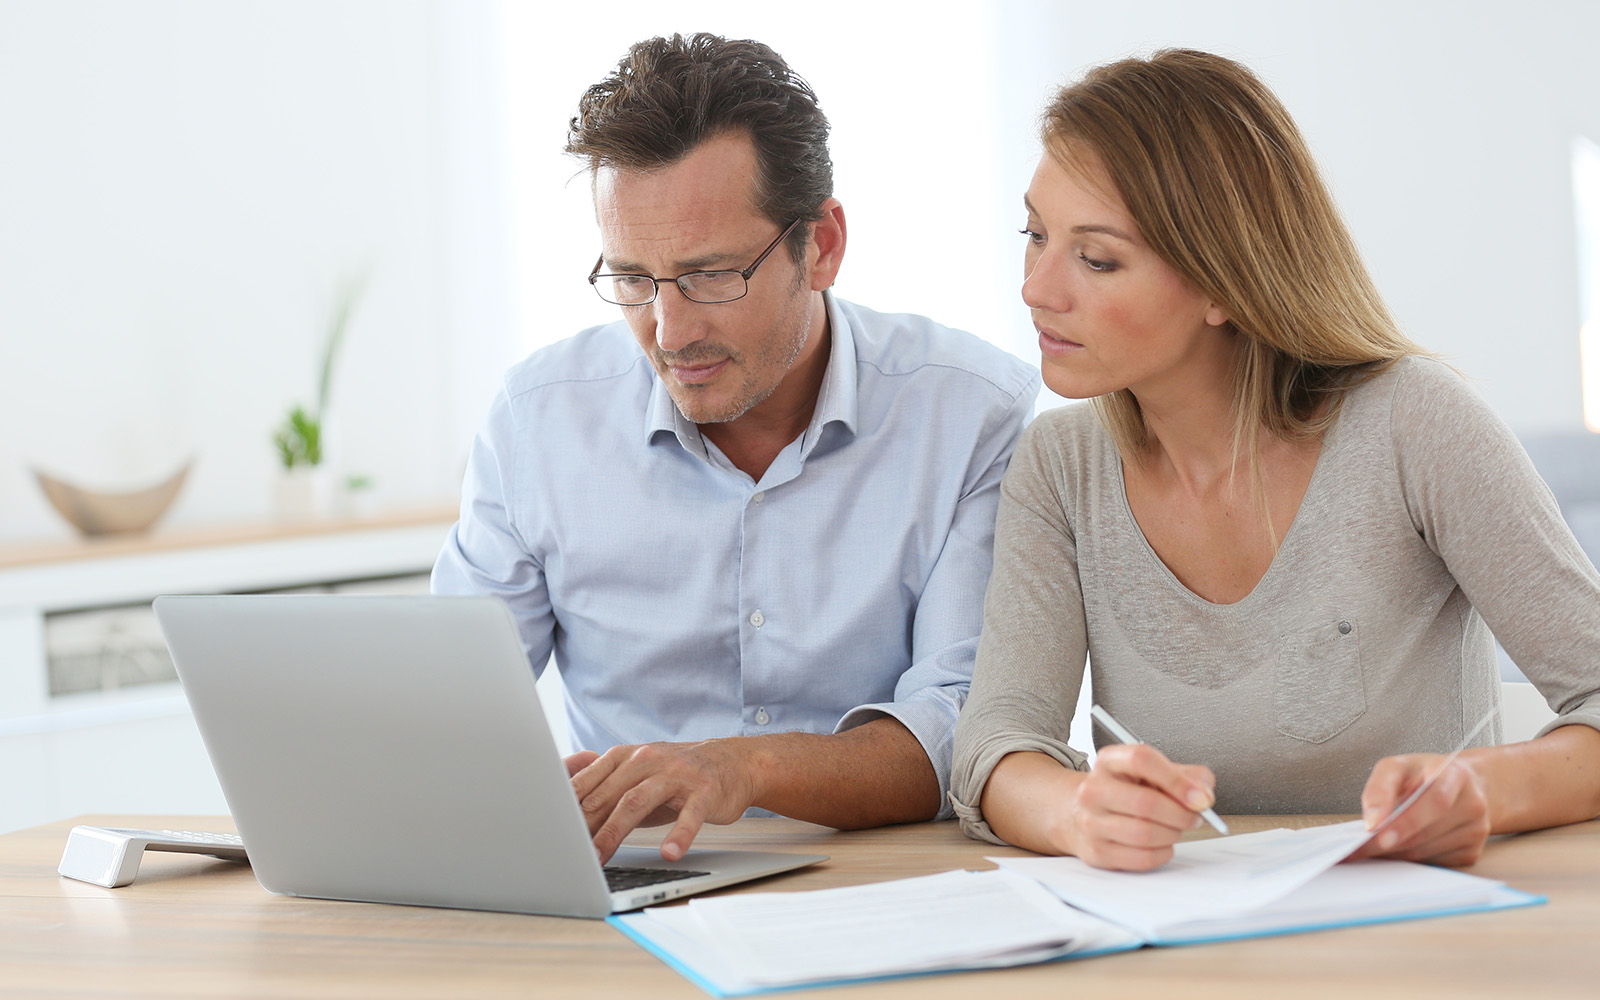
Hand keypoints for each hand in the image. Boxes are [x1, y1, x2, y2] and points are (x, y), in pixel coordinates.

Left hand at [563, 739, 759, 863]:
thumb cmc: (678, 774)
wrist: (733, 761)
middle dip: (584, 826)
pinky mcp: (705, 789)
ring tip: (600, 857)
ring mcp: (677, 774)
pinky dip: (679, 835)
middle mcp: (647, 759)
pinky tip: (670, 852)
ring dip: (615, 831)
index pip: (587, 784)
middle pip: (607, 795)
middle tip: (566, 854)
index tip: (550, 834)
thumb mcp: (637, 775)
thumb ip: (604, 789)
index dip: (566, 810)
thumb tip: (563, 812)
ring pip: (638, 801)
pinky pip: (689, 814)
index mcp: (625, 757)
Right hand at [1065, 744, 1216, 870]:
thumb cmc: (1127, 791)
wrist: (1079, 812)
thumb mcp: (1154, 773)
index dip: (1176, 780)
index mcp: (1109, 761)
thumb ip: (1188, 776)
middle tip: (1193, 817)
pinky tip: (1163, 844)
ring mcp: (1091, 821)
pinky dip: (1163, 853)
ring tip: (1176, 829)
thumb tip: (1203, 796)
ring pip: (1145, 834)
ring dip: (1173, 835)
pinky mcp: (1095, 851)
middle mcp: (1094, 789)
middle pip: (1146, 803)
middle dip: (1181, 815)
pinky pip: (1141, 858)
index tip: (1200, 798)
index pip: (1142, 760)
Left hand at [1351, 753, 1490, 865]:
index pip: (1436, 801)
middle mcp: (1473, 804)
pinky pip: (1434, 862)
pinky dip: (1409, 860)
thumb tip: (1371, 822)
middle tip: (1356, 848)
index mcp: (1455, 774)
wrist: (1463, 786)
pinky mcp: (1472, 851)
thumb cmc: (1424, 775)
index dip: (1406, 819)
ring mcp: (1476, 830)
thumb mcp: (1398, 766)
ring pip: (1427, 851)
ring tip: (1368, 848)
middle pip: (1427, 831)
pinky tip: (1394, 850)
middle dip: (1387, 841)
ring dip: (1394, 852)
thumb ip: (1380, 787)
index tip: (1375, 830)